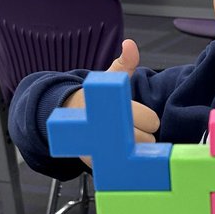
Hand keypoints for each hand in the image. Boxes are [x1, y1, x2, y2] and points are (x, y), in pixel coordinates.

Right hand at [60, 39, 159, 166]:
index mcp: (118, 107)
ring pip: (136, 156)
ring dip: (134, 151)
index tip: (138, 116)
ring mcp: (102, 148)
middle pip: (147, 140)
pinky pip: (120, 169)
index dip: (148, 119)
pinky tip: (115, 154)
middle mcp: (111, 129)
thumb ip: (124, 63)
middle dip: (143, 135)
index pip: (151, 120)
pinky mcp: (95, 165)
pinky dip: (121, 164)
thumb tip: (130, 44)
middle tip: (130, 129)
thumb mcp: (108, 77)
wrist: (63, 116)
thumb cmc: (93, 97)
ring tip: (122, 141)